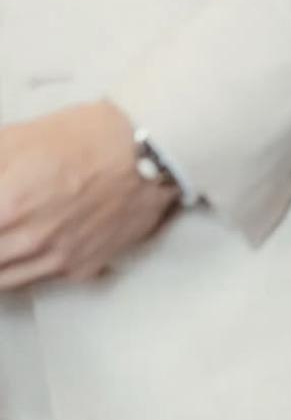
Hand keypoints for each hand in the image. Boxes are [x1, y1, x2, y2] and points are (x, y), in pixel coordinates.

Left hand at [0, 102, 177, 288]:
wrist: (148, 154)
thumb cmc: (85, 138)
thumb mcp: (12, 138)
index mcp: (5, 203)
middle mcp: (27, 239)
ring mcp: (55, 260)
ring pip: (1, 281)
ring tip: (5, 241)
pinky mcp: (80, 269)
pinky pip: (37, 281)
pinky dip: (20, 271)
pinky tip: (19, 254)